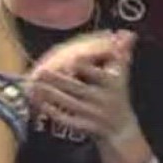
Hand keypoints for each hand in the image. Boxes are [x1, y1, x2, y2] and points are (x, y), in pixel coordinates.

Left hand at [28, 30, 139, 144]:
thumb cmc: (117, 95)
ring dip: (51, 94)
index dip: (86, 66)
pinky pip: (67, 119)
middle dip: (59, 80)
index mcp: (113, 84)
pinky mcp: (85, 127)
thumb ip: (120, 53)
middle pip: (78, 88)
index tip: (71, 59)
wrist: (122, 129)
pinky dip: (54, 112)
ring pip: (69, 103)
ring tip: (35, 85)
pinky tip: (41, 104)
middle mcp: (104, 100)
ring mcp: (94, 114)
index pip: (98, 74)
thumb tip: (127, 33)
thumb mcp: (121, 75)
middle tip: (40, 71)